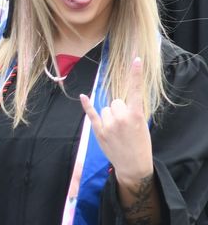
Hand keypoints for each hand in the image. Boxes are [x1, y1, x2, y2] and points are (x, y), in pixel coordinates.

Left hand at [80, 56, 152, 186]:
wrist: (134, 165)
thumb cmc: (140, 145)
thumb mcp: (142, 126)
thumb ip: (131, 112)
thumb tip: (117, 103)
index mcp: (136, 115)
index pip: (136, 90)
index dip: (136, 74)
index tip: (136, 58)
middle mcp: (121, 118)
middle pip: (115, 102)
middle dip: (119, 109)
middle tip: (125, 125)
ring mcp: (108, 125)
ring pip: (105, 108)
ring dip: (109, 115)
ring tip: (117, 130)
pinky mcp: (98, 131)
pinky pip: (91, 113)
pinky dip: (87, 105)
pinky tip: (83, 96)